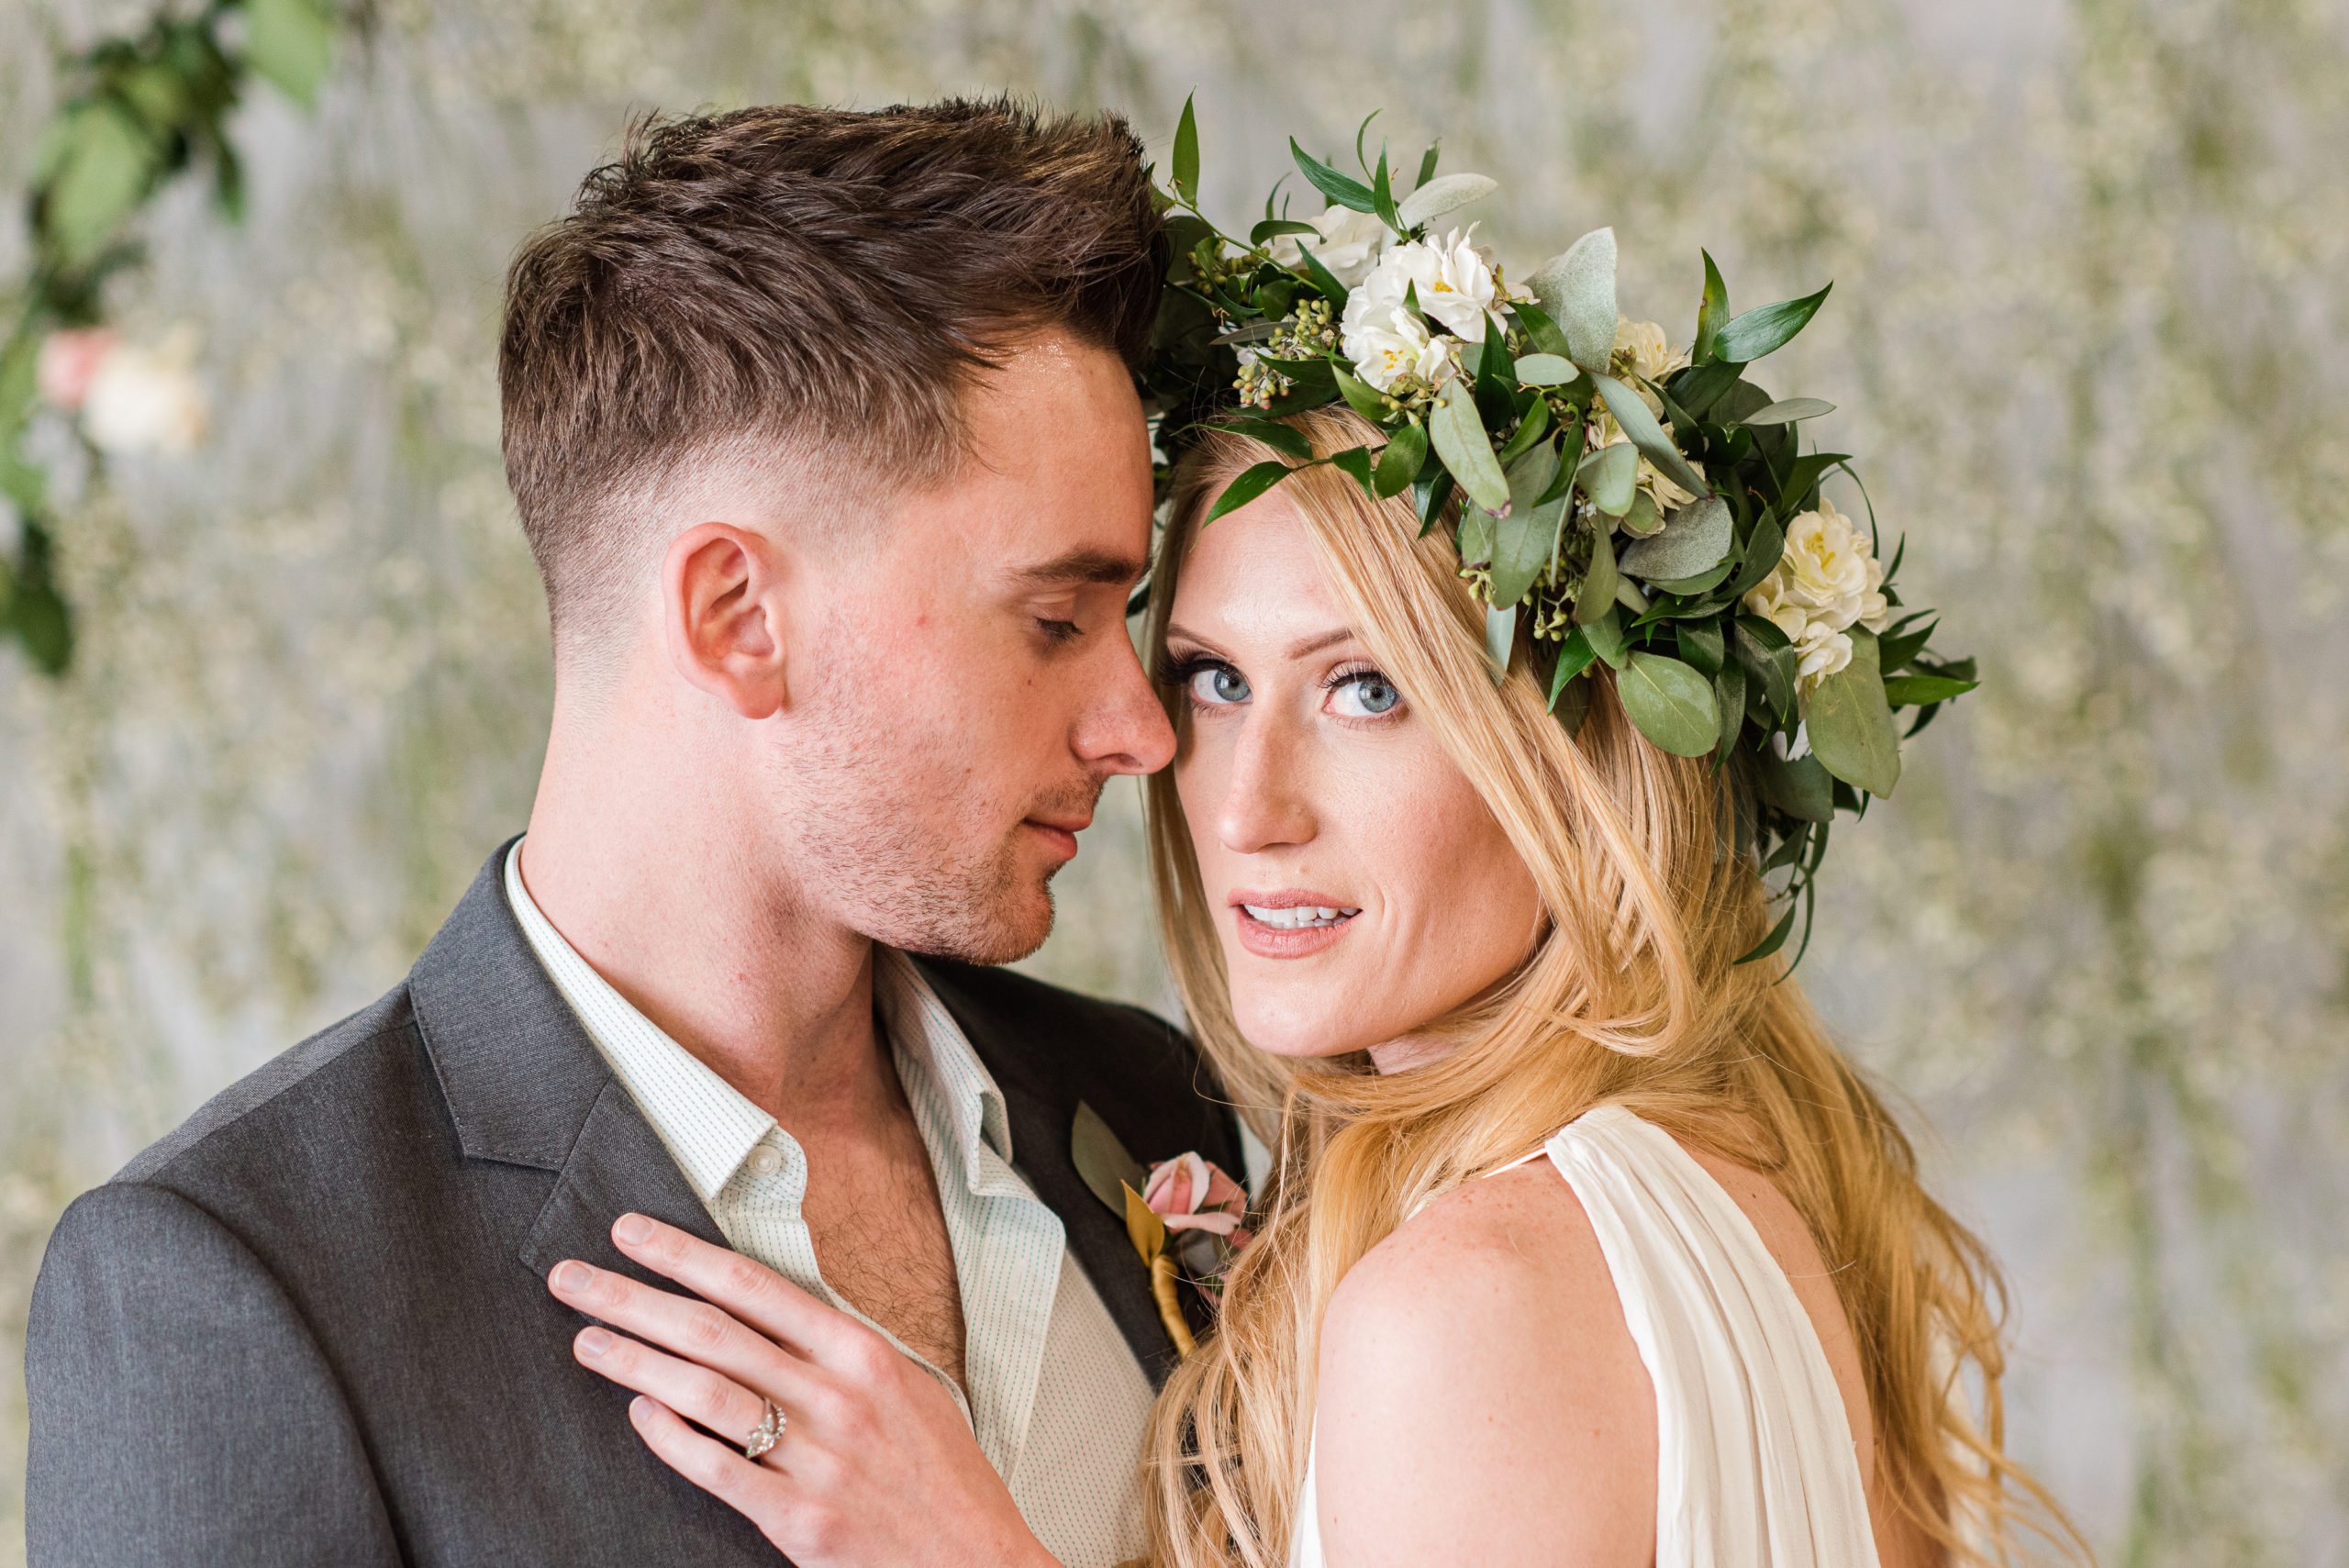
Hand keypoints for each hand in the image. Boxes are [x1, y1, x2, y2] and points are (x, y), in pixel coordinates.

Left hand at [547, 1213, 1058, 1567]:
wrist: (980, 1562)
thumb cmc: (944, 1476)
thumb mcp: (910, 1387)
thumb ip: (840, 1351)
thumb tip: (766, 1313)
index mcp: (863, 1353)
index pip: (752, 1286)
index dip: (682, 1255)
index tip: (628, 1234)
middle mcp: (837, 1397)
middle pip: (712, 1332)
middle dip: (633, 1299)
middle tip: (572, 1279)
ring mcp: (817, 1459)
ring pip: (705, 1394)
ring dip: (635, 1362)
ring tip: (586, 1340)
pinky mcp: (800, 1520)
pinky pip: (719, 1470)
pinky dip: (671, 1439)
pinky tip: (639, 1414)